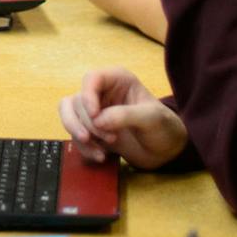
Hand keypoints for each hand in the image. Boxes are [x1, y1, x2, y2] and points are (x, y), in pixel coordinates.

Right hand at [56, 66, 189, 169]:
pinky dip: (84, 148)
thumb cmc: (164, 128)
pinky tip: (101, 157)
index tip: (96, 117)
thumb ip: (125, 115)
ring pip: (69, 116)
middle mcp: (102, 93)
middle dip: (88, 123)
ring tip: (99, 150)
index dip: (88, 96)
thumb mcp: (151, 118)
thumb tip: (98, 121)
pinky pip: (76, 136)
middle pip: (77, 101)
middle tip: (110, 139)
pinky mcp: (93, 131)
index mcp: (117, 80)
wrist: (166, 151)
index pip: (91, 79)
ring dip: (79, 134)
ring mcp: (96, 113)